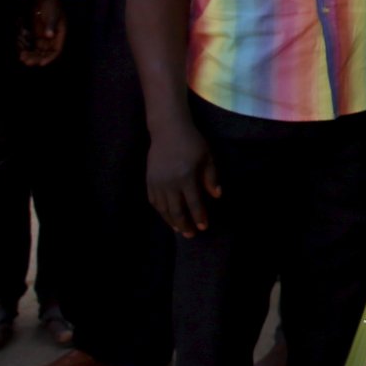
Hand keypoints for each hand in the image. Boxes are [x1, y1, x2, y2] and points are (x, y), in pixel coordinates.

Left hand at [18, 0, 65, 66]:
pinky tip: (21, 52)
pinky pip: (32, 46)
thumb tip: (49, 36)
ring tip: (22, 58)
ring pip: (38, 51)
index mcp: (60, 35)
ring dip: (31, 55)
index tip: (41, 63)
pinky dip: (27, 49)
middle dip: (37, 58)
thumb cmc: (51, 7)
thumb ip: (50, 26)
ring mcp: (44, 37)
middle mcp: (53, 38)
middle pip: (46, 53)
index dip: (49, 58)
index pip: (56, 50)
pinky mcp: (37, 35)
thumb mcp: (52, 16)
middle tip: (27, 62)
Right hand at [147, 119, 220, 237]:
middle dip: (185, 225)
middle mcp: (170, 183)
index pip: (194, 203)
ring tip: (180, 230)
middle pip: (177, 211)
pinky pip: (154, 201)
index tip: (204, 227)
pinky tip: (167, 217)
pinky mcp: (149, 181)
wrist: (168, 130)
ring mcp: (157, 183)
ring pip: (163, 209)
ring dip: (172, 221)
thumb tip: (217, 196)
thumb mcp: (207, 157)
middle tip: (191, 235)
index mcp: (186, 177)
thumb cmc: (192, 142)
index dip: (199, 217)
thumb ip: (211, 177)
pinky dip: (160, 212)